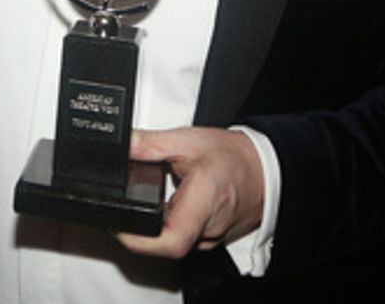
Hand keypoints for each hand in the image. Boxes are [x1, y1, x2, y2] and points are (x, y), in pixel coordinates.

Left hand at [116, 126, 264, 258]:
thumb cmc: (234, 156)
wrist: (265, 169)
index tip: (119, 224)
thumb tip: (120, 145)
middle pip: (164, 244)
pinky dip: (168, 225)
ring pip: (171, 242)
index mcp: (205, 201)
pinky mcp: (208, 240)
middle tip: (123, 204)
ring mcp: (210, 239)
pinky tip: (166, 205)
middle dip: (138, 228)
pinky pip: (181, 239)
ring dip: (153, 225)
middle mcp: (208, 228)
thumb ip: (148, 144)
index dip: (139, 238)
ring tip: (150, 198)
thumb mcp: (187, 139)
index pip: (172, 240)